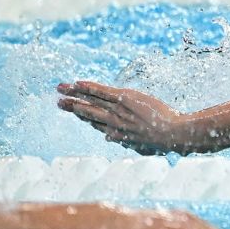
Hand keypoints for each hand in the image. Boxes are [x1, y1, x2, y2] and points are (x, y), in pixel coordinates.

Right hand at [57, 80, 188, 154]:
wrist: (171, 134)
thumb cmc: (161, 141)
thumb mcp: (139, 145)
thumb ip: (123, 140)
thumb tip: (108, 138)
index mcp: (116, 134)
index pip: (95, 124)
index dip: (83, 117)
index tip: (74, 112)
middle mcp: (112, 122)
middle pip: (87, 113)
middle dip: (72, 107)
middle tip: (59, 102)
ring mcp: (117, 110)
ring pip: (91, 101)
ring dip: (74, 94)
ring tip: (61, 89)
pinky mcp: (124, 99)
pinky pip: (102, 92)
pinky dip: (89, 87)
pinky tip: (78, 83)